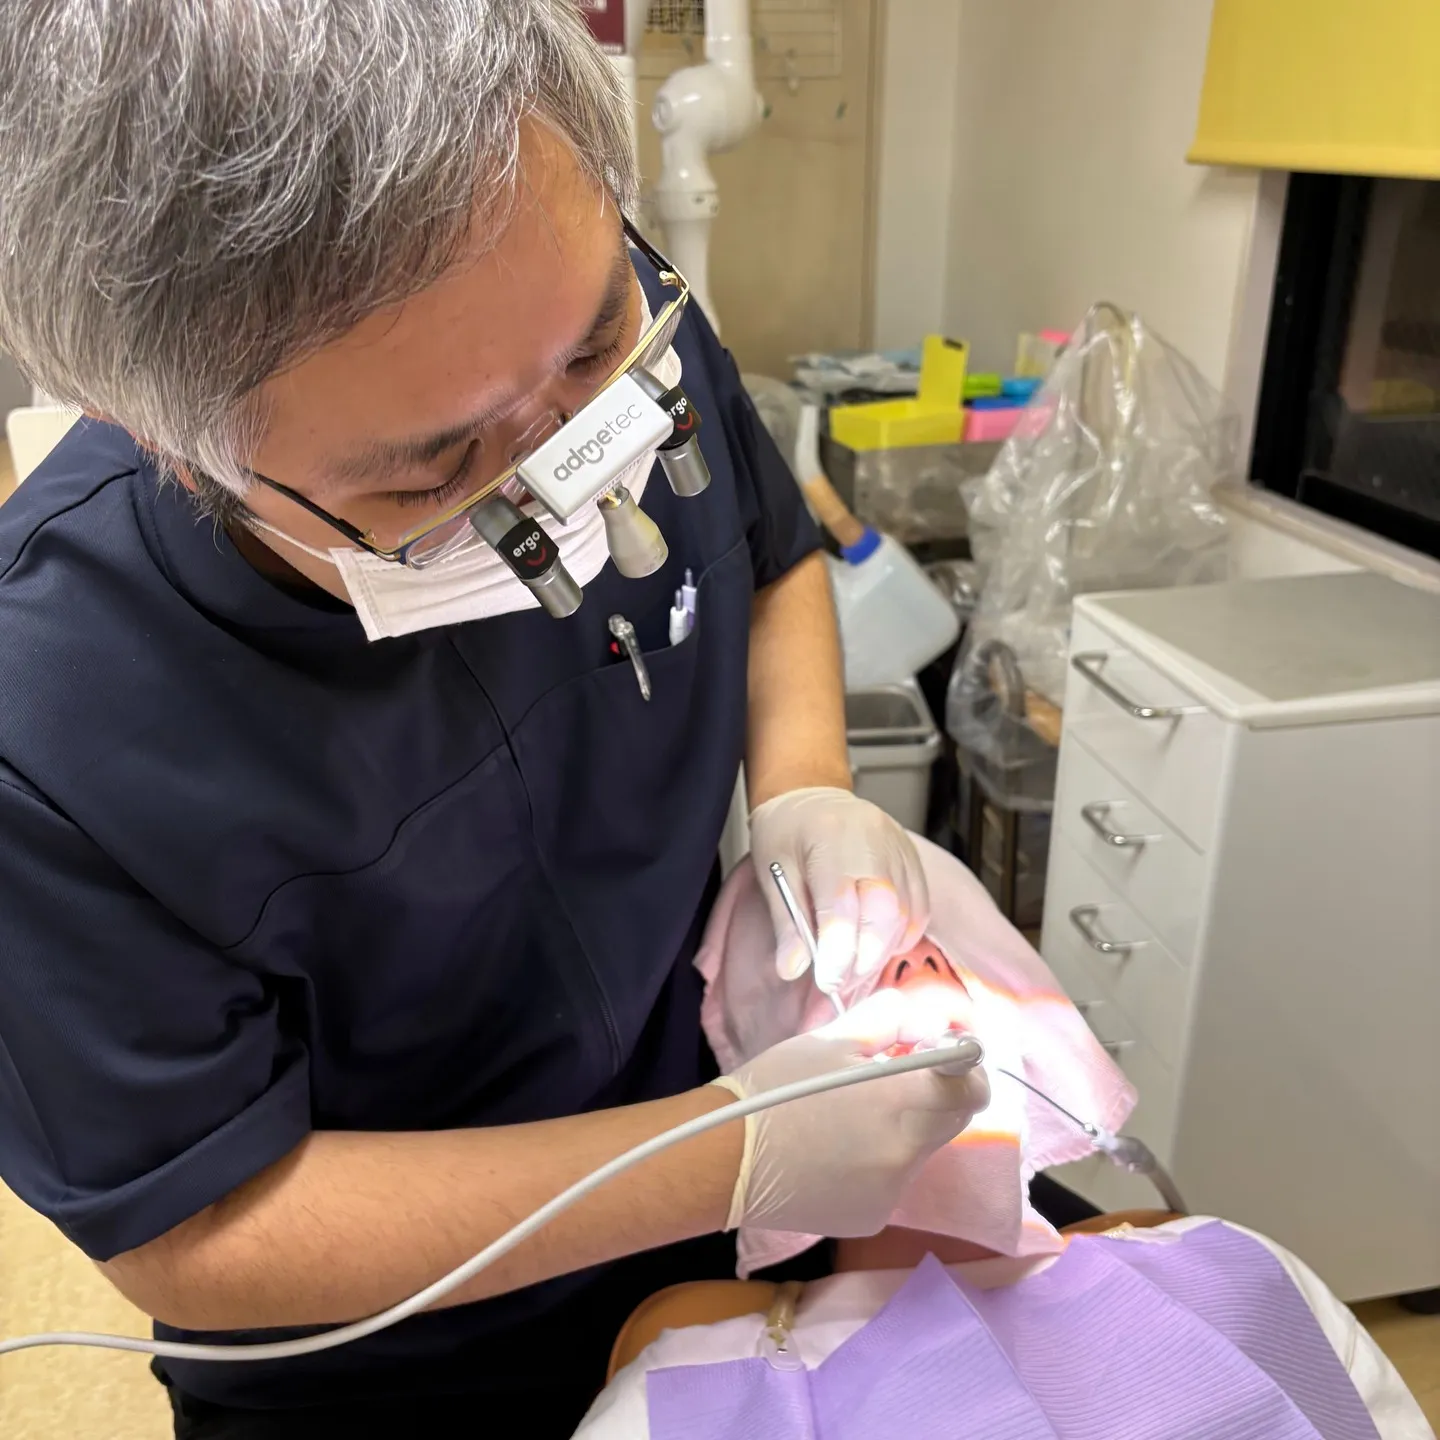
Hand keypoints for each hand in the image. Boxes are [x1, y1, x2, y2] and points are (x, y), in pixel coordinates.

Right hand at [710, 990, 989, 1236]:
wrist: (725, 1158)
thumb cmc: (776, 1087)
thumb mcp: (830, 1040)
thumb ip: (887, 1021)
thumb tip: (922, 1020)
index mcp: (903, 1104)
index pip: (973, 1089)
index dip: (965, 1070)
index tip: (940, 1056)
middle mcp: (908, 1154)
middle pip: (950, 1121)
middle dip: (933, 1096)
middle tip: (889, 1078)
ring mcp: (891, 1193)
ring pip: (917, 1151)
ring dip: (900, 1130)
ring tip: (848, 1118)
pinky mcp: (872, 1219)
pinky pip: (890, 1181)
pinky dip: (876, 1163)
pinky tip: (834, 1154)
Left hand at [749, 787, 928, 990]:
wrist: (811, 794)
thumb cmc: (787, 829)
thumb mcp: (773, 872)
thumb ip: (787, 922)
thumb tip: (793, 968)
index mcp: (830, 838)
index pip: (842, 903)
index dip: (838, 950)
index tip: (828, 981)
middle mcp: (874, 841)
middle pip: (885, 911)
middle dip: (865, 957)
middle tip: (840, 981)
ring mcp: (899, 849)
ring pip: (907, 914)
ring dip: (882, 950)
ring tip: (853, 967)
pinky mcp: (913, 859)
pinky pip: (919, 908)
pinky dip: (899, 934)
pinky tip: (875, 944)